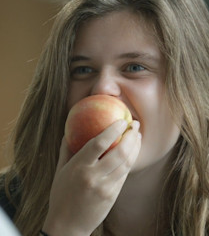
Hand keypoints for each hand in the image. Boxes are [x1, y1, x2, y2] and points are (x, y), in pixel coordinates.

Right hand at [43, 120, 140, 235]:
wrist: (67, 226)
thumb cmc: (61, 195)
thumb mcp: (60, 170)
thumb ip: (66, 149)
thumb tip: (69, 131)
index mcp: (79, 167)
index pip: (99, 143)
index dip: (113, 130)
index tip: (122, 120)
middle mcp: (93, 176)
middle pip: (119, 152)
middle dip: (131, 136)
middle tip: (136, 124)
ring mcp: (105, 187)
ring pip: (126, 163)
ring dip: (135, 147)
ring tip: (138, 136)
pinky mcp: (112, 196)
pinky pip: (124, 174)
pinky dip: (131, 160)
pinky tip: (133, 152)